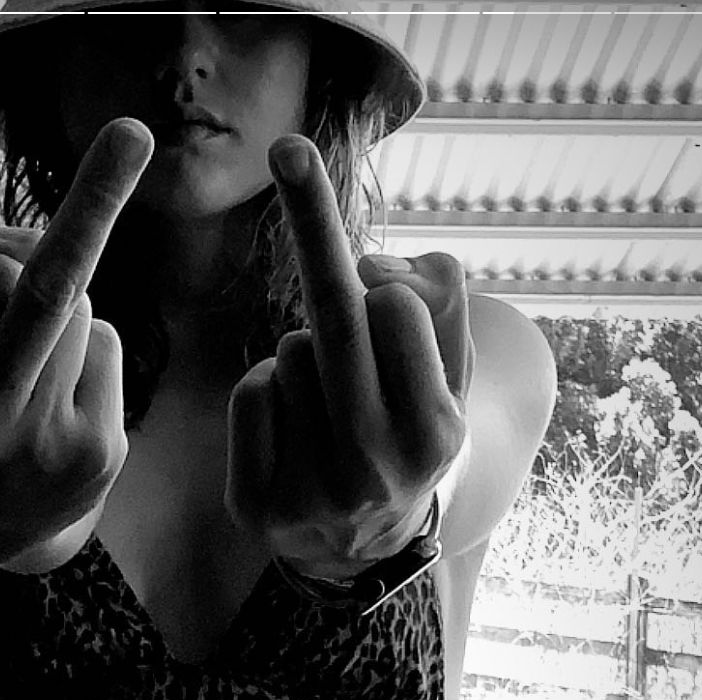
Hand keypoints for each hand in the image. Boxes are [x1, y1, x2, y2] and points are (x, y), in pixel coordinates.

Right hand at [0, 119, 152, 563]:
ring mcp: (46, 449)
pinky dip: (84, 353)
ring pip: (79, 311)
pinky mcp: (100, 457)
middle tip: (131, 133)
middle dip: (88, 213)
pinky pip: (104, 347)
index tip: (75, 164)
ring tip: (26, 362)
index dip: (1, 247)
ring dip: (60, 307)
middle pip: (45, 292)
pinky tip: (60, 398)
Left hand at [225, 136, 472, 577]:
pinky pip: (249, 392)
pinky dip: (265, 390)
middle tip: (288, 150)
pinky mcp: (256, 507)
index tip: (376, 273)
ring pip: (289, 351)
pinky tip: (291, 427)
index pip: (393, 311)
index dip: (385, 294)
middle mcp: (373, 469)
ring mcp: (311, 493)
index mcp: (434, 434)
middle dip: (311, 219)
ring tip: (328, 402)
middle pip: (332, 319)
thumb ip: (442, 306)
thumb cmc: (407, 433)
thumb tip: (370, 270)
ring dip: (303, 354)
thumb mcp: (452, 377)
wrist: (363, 548)